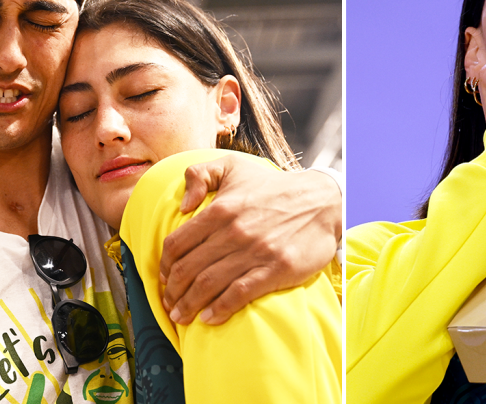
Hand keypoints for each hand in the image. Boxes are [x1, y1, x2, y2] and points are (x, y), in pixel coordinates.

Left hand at [158, 154, 341, 324]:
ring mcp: (255, 252)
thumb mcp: (234, 166)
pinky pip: (239, 294)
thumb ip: (200, 174)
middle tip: (169, 304)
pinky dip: (219, 309)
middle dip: (172, 292)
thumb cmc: (274, 187)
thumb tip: (182, 204)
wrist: (322, 202)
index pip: (176, 244)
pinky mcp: (276, 269)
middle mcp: (234, 231)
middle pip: (188, 270)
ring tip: (182, 316)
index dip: (164, 266)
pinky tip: (209, 318)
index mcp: (220, 209)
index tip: (164, 278)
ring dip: (189, 305)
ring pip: (208, 285)